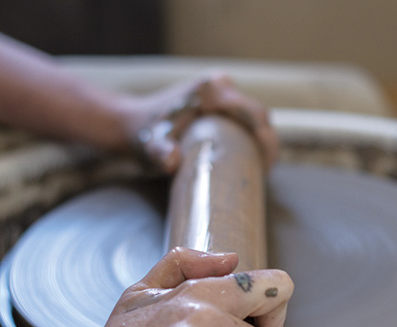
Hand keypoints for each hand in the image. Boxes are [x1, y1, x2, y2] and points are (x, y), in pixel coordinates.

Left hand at [116, 73, 278, 172]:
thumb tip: (172, 161)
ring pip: (252, 118)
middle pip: (258, 116)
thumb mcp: (151, 146)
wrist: (129, 123)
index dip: (267, 141)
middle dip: (266, 143)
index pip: (255, 114)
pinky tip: (249, 158)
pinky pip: (242, 119)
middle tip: (264, 172)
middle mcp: (219, 85)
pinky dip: (249, 137)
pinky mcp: (217, 101)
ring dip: (259, 140)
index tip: (267, 166)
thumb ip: (159, 152)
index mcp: (211, 90)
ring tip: (259, 169)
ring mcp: (219, 91)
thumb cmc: (142, 135)